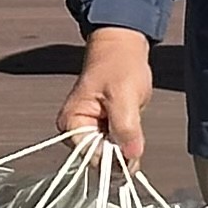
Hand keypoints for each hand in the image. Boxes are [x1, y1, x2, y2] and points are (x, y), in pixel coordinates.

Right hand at [59, 25, 155, 163]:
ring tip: (133, 123)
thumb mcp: (124, 94)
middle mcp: (76, 131)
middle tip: (136, 136)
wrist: (122, 48)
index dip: (112, 158)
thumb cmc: (118, 64)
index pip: (90, 156)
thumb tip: (131, 155)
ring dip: (126, 147)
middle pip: (100, 159)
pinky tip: (133, 127)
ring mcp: (90, 132)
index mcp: (72, 123)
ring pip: (111, 155)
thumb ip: (125, 127)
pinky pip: (116, 146)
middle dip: (120, 153)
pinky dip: (128, 142)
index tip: (131, 150)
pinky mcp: (103, 130)